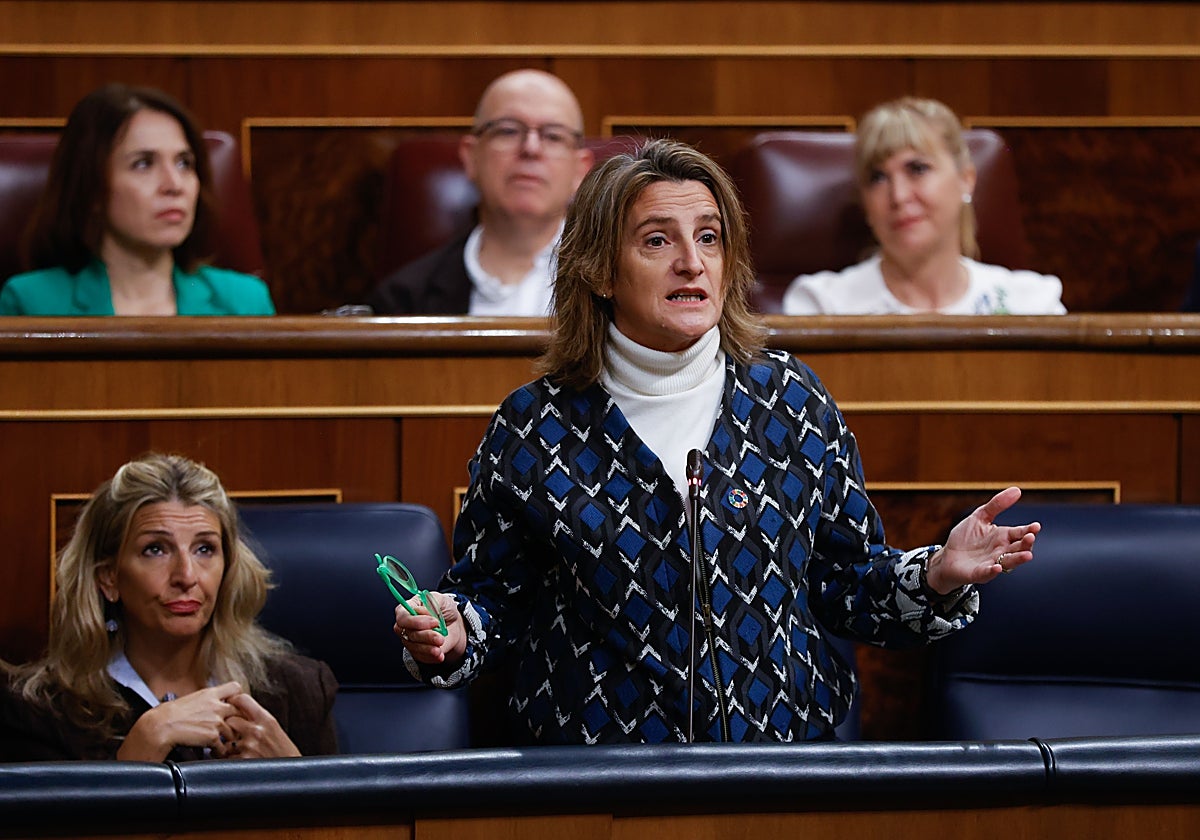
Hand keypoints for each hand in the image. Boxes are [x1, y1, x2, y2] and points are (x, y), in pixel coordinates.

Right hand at [118, 681, 241, 761]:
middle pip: (240, 711)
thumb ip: (206, 700)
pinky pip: (223, 746)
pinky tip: (215, 751)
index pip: (236, 688)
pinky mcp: (213, 736)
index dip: (238, 697)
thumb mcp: (191, 699)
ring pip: (234, 731)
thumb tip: (212, 704)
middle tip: (234, 727)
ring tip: (224, 743)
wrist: (160, 726)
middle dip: (238, 720)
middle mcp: (216, 706)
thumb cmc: (169, 714)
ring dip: (229, 738)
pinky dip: (220, 751)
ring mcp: (216, 721)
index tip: (234, 705)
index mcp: (210, 694)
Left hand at [223, 692, 299, 758]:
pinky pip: (227, 758)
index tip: (230, 704)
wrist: (292, 772)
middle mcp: (256, 730)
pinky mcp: (242, 761)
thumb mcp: (275, 728)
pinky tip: (240, 760)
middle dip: (229, 726)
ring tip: (238, 750)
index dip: (233, 701)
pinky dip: (230, 760)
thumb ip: (259, 719)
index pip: (242, 699)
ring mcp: (248, 746)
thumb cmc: (284, 751)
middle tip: (232, 732)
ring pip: (226, 741)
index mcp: (266, 719)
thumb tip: (240, 710)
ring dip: (228, 746)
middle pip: (229, 719)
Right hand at [394, 589, 465, 665]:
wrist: (455, 625)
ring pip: (414, 646)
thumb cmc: (444, 609)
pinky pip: (420, 657)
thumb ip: (431, 602)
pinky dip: (431, 656)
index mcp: (408, 608)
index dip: (416, 621)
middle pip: (408, 633)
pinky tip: (440, 654)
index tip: (435, 622)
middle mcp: (406, 625)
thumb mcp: (441, 599)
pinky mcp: (416, 651)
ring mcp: (410, 639)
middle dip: (426, 636)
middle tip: (440, 636)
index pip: (402, 617)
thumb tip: (422, 612)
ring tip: (441, 643)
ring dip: (429, 648)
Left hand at [925, 486, 1039, 594]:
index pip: (1020, 533)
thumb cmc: (966, 537)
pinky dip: (993, 571)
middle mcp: (1002, 550)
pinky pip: (988, 573)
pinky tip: (997, 567)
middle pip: (1019, 548)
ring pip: (1009, 562)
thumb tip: (1017, 490)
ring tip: (1027, 555)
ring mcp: (992, 563)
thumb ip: (997, 504)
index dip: (1028, 530)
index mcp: (1003, 536)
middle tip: (1030, 537)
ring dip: (1018, 559)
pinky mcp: (979, 573)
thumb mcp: (980, 516)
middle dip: (1026, 544)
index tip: (1036, 526)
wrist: (948, 556)